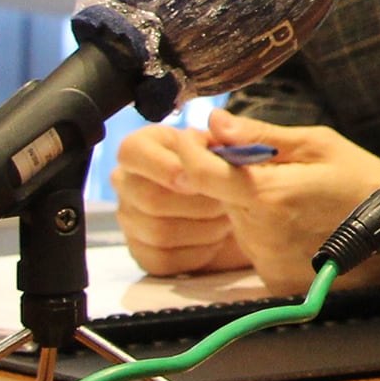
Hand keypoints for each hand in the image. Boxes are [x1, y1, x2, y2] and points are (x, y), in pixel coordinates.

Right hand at [110, 125, 245, 275]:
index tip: (196, 178)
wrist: (250, 217)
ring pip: (159, 231)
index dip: (163, 166)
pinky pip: (163, 259)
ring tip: (226, 219)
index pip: (132, 152)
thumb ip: (234, 136)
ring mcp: (131, 219)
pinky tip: (214, 241)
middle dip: (199, 204)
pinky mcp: (142, 252)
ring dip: (204, 229)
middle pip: (149, 198)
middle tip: (227, 202)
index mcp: (147, 147)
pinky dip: (197, 253)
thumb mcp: (245, 149)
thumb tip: (218, 120)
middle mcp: (129, 182)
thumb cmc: (240, 175)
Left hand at [111, 113, 379, 296]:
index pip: (203, 173)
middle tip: (270, 167)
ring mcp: (266, 260)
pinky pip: (253, 245)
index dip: (186, 153)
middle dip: (232, 179)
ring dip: (250, 206)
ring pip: (236, 221)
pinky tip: (299, 224)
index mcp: (269, 194)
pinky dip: (265, 231)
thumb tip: (213, 120)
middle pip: (219, 196)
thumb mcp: (318, 144)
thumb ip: (259, 134)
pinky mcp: (273, 279)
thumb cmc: (365, 182)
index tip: (180, 137)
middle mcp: (261, 232)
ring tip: (295, 198)